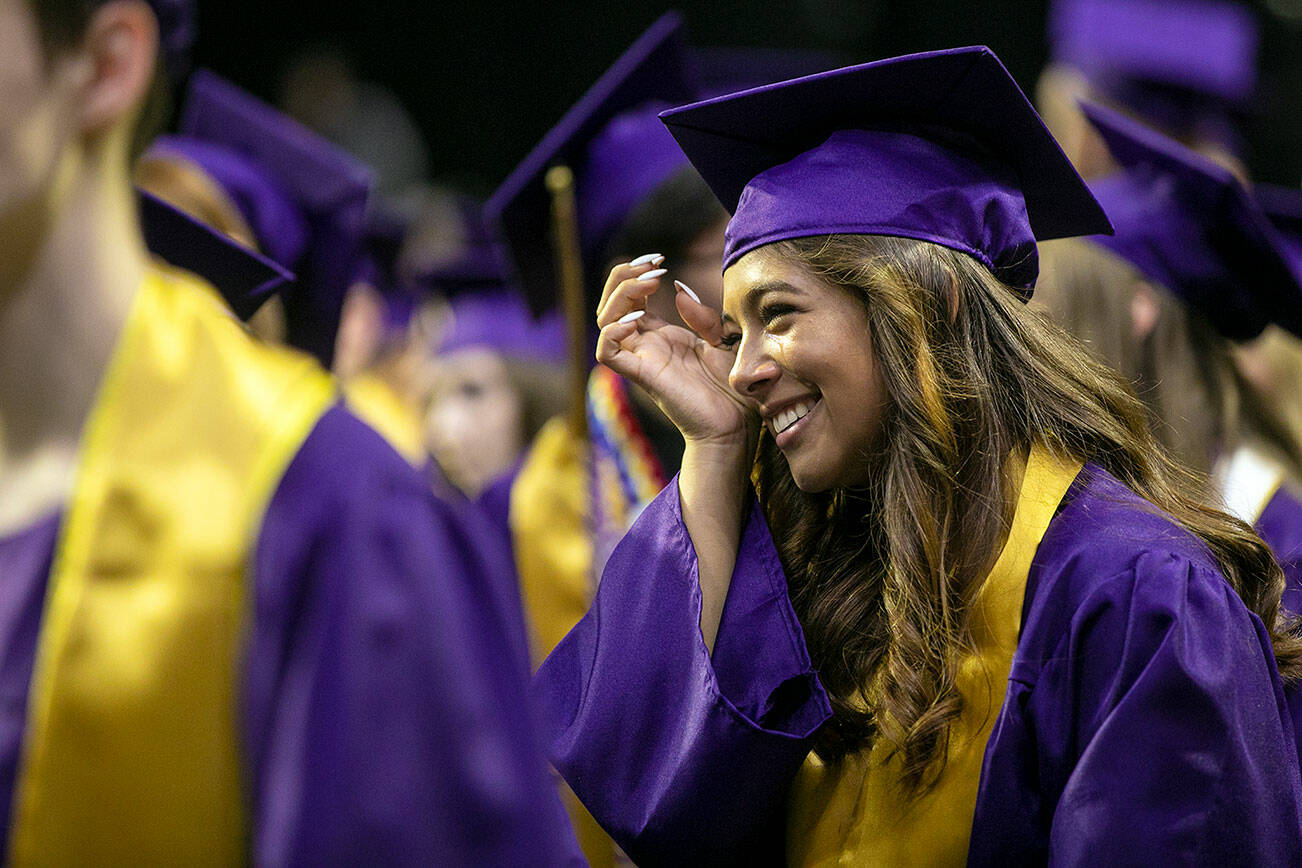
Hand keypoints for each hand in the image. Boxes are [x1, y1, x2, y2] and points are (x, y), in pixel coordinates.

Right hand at [595, 258, 754, 447]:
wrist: (737, 428)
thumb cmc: (733, 392)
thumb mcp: (724, 342)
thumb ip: (702, 318)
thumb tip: (678, 291)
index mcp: (663, 336)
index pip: (631, 298)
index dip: (635, 272)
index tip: (660, 259)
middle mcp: (647, 346)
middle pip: (611, 303)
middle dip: (623, 276)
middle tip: (653, 265)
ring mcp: (643, 359)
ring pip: (604, 321)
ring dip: (619, 295)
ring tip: (650, 283)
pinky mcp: (645, 377)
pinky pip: (608, 354)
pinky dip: (611, 332)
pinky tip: (636, 319)